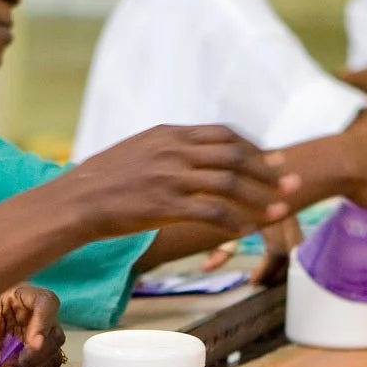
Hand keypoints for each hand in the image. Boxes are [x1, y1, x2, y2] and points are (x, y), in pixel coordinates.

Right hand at [57, 125, 298, 239]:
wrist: (75, 200)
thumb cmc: (103, 181)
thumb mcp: (138, 150)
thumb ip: (169, 150)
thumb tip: (194, 156)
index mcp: (169, 134)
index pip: (224, 135)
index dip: (254, 147)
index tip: (274, 159)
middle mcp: (174, 151)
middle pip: (235, 156)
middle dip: (268, 170)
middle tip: (291, 181)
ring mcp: (170, 177)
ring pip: (230, 184)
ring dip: (260, 198)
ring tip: (281, 209)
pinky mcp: (165, 205)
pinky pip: (212, 213)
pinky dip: (235, 222)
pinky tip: (246, 231)